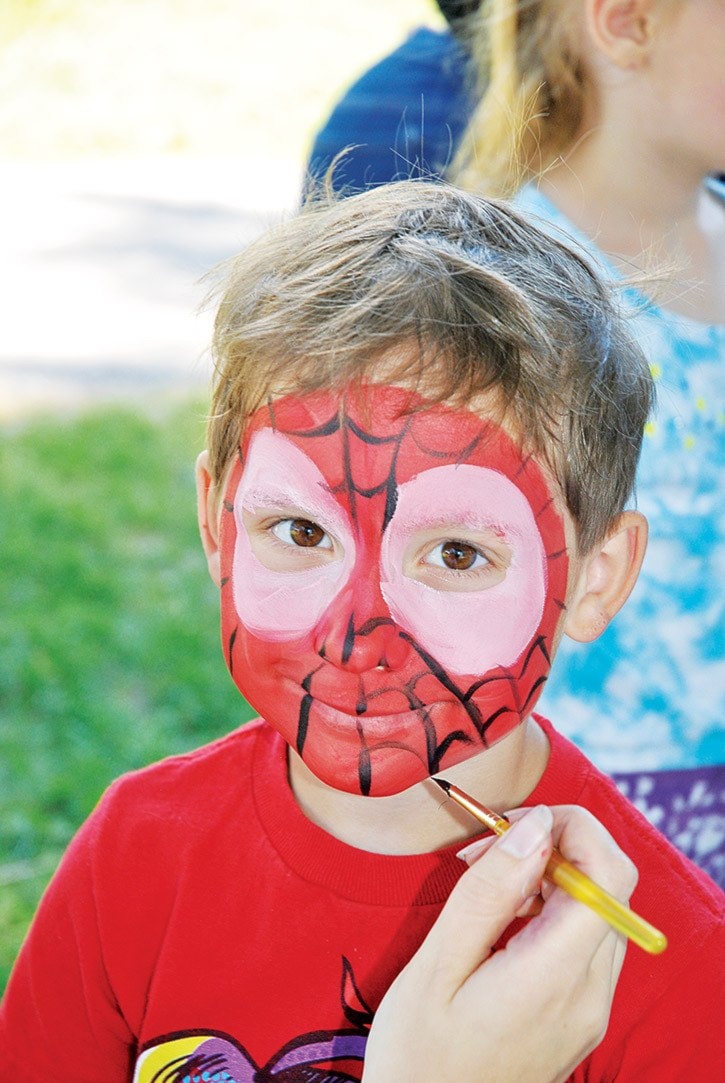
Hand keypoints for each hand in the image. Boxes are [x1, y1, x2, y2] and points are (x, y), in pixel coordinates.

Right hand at [362, 804, 637, 1082]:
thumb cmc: (417, 1056)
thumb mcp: (437, 966)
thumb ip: (489, 893)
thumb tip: (534, 827)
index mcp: (556, 977)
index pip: (609, 873)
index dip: (572, 828)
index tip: (511, 825)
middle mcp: (590, 993)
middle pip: (610, 886)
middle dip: (555, 846)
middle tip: (487, 850)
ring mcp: (589, 1009)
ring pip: (598, 910)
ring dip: (551, 876)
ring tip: (484, 882)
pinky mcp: (579, 1017)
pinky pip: (584, 942)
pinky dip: (550, 910)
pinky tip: (500, 918)